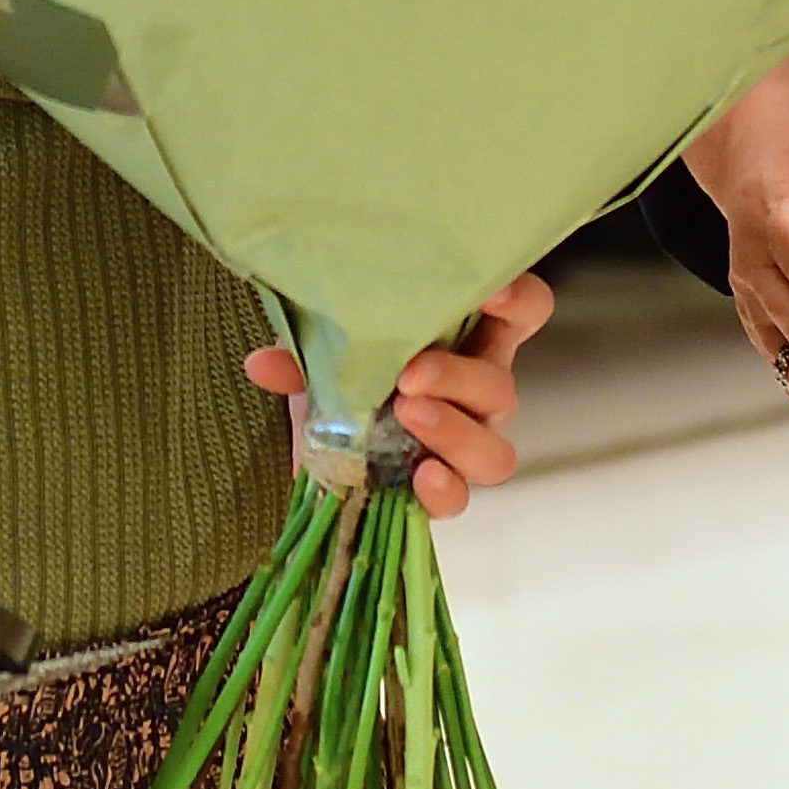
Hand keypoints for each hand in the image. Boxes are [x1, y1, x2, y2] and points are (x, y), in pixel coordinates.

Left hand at [243, 271, 555, 517]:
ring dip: (453, 432)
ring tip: (407, 417)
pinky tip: (417, 477)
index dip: (518, 299)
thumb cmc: (340, 374)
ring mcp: (463, 446)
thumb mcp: (323, 349)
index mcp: (468, 339)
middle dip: (458, 378)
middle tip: (410, 374)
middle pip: (500, 385)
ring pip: (494, 449)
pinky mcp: (438, 492)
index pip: (524, 311)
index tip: (488, 291)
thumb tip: (263, 361)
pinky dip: (442, 489)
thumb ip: (305, 347)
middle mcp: (477, 392)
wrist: (312, 448)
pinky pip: (460, 498)